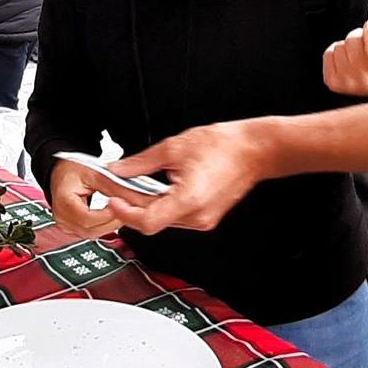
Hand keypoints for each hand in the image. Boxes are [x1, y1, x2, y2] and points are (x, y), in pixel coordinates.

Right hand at [46, 158, 120, 239]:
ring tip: (121, 211)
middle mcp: (62, 217)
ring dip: (110, 224)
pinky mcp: (71, 228)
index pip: (87, 218)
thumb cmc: (72, 171)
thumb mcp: (94, 172)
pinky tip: (112, 216)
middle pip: (91, 229)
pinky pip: (91, 232)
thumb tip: (133, 197)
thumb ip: (113, 186)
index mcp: (63, 201)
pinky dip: (104, 226)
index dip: (107, 215)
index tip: (122, 206)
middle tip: (127, 209)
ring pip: (93, 233)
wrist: (62, 173)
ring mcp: (66, 225)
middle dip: (112, 221)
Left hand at [101, 119, 270, 232]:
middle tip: (115, 185)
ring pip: (162, 219)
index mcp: (189, 201)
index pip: (147, 222)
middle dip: (130, 203)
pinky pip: (175, 215)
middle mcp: (197, 217)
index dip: (124, 212)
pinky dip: (161, 203)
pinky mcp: (206, 217)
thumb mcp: (174, 148)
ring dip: (145, 204)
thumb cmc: (223, 146)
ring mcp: (203, 220)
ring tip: (133, 184)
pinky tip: (155, 188)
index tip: (113, 198)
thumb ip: (141, 162)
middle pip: (152, 220)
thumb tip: (118, 170)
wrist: (254, 150)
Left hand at [323, 19, 367, 96]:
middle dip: (357, 35)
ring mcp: (348, 83)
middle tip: (362, 36)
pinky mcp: (333, 82)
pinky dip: (335, 52)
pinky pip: (328, 54)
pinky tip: (345, 58)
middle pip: (353, 43)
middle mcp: (367, 82)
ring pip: (340, 47)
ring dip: (346, 45)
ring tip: (354, 52)